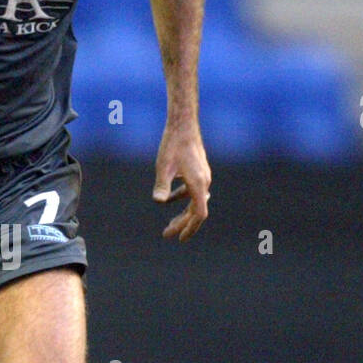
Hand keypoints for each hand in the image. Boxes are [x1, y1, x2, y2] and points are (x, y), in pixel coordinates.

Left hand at [152, 124, 210, 241]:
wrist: (183, 124)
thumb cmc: (172, 144)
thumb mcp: (163, 166)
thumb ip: (162, 185)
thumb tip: (158, 201)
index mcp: (198, 183)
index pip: (198, 213)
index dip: (189, 228)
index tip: (179, 238)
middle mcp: (204, 182)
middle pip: (196, 211)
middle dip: (183, 224)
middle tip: (168, 234)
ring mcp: (203, 176)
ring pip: (195, 202)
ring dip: (183, 214)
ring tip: (170, 224)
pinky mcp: (198, 171)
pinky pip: (192, 191)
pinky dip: (182, 199)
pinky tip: (169, 201)